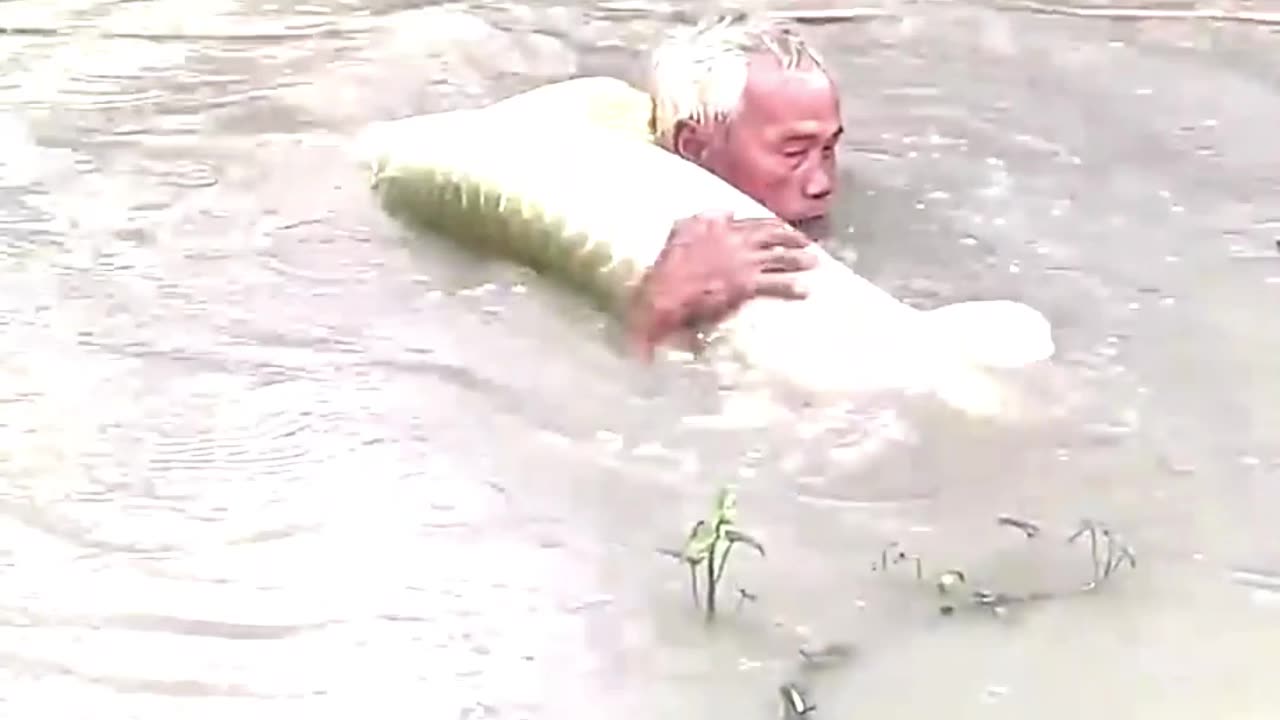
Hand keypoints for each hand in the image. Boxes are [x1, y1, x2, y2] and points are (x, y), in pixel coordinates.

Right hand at [627, 212, 815, 359]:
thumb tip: (728, 212)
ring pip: (780, 258)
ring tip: (814, 262)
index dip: (774, 225)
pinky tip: (804, 289)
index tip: (785, 227)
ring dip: (799, 260)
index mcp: (724, 224)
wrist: (669, 288)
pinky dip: (791, 287)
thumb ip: (708, 218)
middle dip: (793, 239)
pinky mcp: (747, 284)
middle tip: (808, 243)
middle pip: (774, 236)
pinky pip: (775, 285)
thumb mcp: (685, 227)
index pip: (756, 221)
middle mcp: (740, 240)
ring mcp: (746, 262)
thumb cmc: (671, 260)